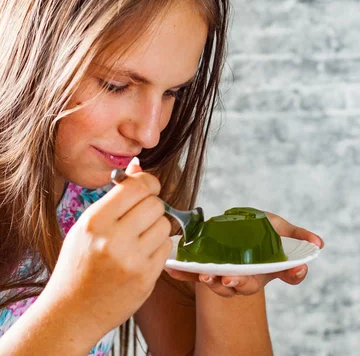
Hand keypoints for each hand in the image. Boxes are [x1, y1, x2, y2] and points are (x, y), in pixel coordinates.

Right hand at [42, 159, 171, 340]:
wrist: (72, 313)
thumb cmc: (78, 264)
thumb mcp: (86, 226)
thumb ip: (115, 196)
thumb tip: (137, 166)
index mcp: (95, 222)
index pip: (137, 186)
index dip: (148, 182)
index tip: (147, 187)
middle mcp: (114, 240)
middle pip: (155, 203)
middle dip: (152, 205)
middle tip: (141, 215)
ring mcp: (132, 261)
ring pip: (165, 224)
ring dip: (157, 226)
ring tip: (139, 237)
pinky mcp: (146, 279)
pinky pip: (167, 248)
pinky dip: (158, 247)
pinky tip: (142, 254)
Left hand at [165, 212, 323, 297]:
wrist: (242, 228)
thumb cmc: (265, 232)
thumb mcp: (283, 232)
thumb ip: (299, 239)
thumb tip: (318, 244)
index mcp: (261, 270)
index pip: (266, 278)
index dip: (265, 277)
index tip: (262, 273)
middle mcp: (240, 275)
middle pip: (237, 285)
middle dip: (232, 282)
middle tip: (227, 278)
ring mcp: (220, 271)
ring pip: (214, 282)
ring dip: (207, 279)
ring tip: (204, 275)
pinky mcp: (203, 264)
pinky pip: (191, 271)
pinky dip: (182, 272)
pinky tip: (172, 268)